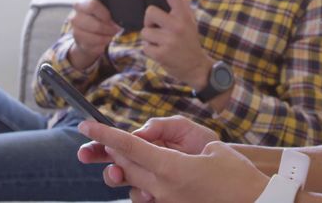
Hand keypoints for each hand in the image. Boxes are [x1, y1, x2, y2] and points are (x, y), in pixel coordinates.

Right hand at [68, 0, 120, 69]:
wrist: (92, 40)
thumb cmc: (106, 19)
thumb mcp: (114, 7)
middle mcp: (81, 4)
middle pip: (91, 5)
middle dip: (106, 15)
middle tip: (116, 22)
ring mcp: (76, 19)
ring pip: (94, 25)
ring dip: (108, 30)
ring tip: (112, 31)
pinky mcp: (77, 34)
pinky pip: (93, 38)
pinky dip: (104, 40)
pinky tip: (106, 37)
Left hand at [77, 121, 267, 202]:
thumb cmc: (236, 174)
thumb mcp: (209, 144)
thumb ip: (173, 133)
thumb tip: (145, 132)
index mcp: (172, 169)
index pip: (130, 147)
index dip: (105, 135)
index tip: (85, 126)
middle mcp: (163, 188)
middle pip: (125, 165)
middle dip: (110, 151)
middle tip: (98, 141)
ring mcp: (165, 202)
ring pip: (131, 183)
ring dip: (126, 168)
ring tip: (126, 157)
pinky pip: (145, 194)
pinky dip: (141, 181)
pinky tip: (148, 173)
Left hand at [139, 0, 213, 89]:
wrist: (196, 67)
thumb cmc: (190, 42)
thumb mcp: (191, 23)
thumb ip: (184, 9)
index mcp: (184, 16)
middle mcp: (177, 25)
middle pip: (150, 12)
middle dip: (149, 21)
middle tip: (157, 28)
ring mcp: (169, 40)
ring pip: (145, 31)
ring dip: (150, 38)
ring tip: (161, 43)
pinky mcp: (162, 54)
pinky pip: (145, 46)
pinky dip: (150, 50)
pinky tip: (160, 52)